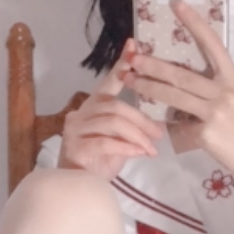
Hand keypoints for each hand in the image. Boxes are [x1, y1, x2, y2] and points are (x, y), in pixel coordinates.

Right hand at [58, 39, 163, 178]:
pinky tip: (138, 154)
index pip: (108, 83)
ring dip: (137, 136)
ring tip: (150, 150)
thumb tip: (159, 125)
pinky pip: (105, 141)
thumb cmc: (100, 162)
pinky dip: (126, 147)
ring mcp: (75, 129)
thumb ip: (132, 127)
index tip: (134, 46)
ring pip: (112, 122)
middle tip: (158, 136)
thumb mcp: (121, 140)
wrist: (80, 188)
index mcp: (92, 107)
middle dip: (141, 120)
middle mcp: (80, 113)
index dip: (121, 64)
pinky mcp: (75, 146)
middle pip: (115, 106)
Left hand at [128, 1, 233, 183]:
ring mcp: (215, 112)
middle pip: (182, 74)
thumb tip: (184, 84)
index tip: (176, 4)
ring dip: (149, 88)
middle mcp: (224, 91)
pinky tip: (159, 127)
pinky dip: (169, 125)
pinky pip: (180, 125)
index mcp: (233, 78)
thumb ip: (215, 89)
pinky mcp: (206, 133)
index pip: (212, 44)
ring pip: (174, 96)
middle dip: (154, 65)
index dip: (194, 23)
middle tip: (133, 58)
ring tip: (131, 81)